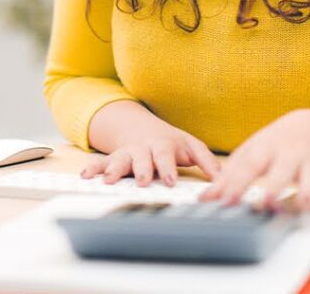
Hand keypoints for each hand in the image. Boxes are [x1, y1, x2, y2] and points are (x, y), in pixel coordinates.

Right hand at [81, 104, 220, 186]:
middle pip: (142, 158)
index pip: (167, 156)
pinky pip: (100, 161)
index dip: (168, 167)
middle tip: (142, 181)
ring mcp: (128, 153)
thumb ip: (208, 162)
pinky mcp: (114, 158)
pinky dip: (93, 168)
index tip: (170, 180)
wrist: (143, 128)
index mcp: (164, 146)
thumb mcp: (192, 147)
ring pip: (120, 160)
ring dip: (113, 169)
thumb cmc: (172, 142)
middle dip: (141, 169)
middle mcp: (144, 149)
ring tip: (107, 180)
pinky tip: (85, 175)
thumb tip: (223, 179)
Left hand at [199, 109, 309, 221]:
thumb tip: (206, 199)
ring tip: (301, 208)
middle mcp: (290, 153)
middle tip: (265, 204)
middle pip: (282, 170)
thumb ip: (230, 176)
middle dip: (275, 186)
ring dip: (307, 195)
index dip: (237, 183)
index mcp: (267, 147)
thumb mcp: (253, 152)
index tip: (225, 202)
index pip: (249, 165)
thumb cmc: (277, 144)